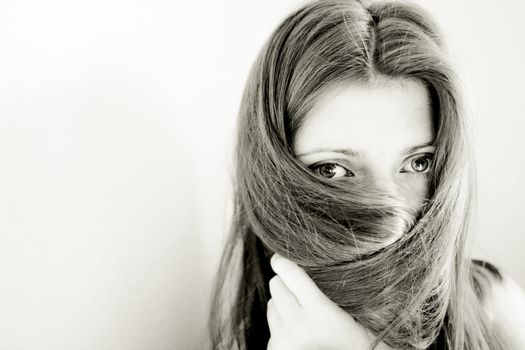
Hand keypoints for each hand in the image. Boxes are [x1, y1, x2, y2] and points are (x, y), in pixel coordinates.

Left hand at [267, 253, 392, 349]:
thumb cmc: (358, 339)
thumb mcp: (355, 310)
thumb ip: (331, 286)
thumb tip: (306, 260)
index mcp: (319, 310)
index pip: (289, 272)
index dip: (283, 261)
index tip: (281, 257)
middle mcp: (297, 324)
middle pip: (275, 285)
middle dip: (286, 283)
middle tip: (301, 290)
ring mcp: (283, 339)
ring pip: (271, 304)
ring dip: (282, 303)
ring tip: (302, 313)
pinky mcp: (275, 349)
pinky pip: (271, 325)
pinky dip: (281, 323)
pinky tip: (299, 330)